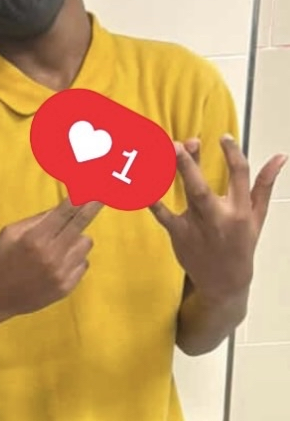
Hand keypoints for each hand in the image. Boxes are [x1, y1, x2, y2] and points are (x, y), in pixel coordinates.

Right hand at [0, 198, 102, 327]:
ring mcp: (61, 273)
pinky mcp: (67, 287)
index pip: (66, 212)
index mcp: (35, 238)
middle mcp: (52, 255)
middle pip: (82, 225)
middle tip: (103, 196)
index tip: (95, 187)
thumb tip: (65, 206)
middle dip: (93, 207)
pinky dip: (74, 259)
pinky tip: (56, 265)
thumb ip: (37, 219)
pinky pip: (83, 263)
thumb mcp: (10, 233)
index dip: (82, 197)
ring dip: (76, 239)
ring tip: (59, 246)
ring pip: (85, 244)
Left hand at [151, 137, 285, 303]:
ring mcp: (198, 227)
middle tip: (180, 143)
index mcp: (241, 210)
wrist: (225, 283)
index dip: (232, 154)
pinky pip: (165, 217)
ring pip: (186, 196)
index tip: (223, 137)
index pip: (240, 176)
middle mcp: (219, 217)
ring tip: (164, 152)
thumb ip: (265, 184)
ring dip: (175, 174)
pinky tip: (144, 187)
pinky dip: (155, 203)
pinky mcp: (181, 235)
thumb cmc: (242, 244)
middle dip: (191, 165)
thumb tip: (279, 156)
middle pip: (203, 188)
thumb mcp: (258, 216)